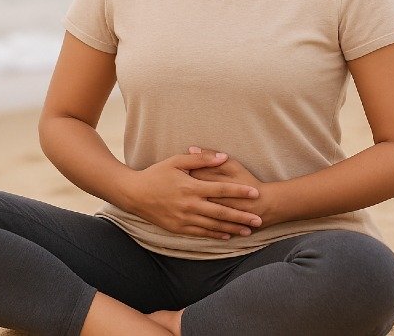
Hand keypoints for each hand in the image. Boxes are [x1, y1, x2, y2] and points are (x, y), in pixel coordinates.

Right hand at [123, 152, 263, 240]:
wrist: (134, 194)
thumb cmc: (155, 174)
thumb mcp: (176, 161)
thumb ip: (201, 159)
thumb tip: (222, 156)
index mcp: (191, 187)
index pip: (222, 190)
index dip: (240, 192)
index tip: (255, 194)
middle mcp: (190, 205)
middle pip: (222, 212)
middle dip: (242, 217)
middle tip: (259, 220)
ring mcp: (184, 219)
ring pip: (214, 226)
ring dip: (232, 229)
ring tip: (248, 231)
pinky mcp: (178, 228)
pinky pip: (201, 233)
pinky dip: (215, 235)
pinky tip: (227, 236)